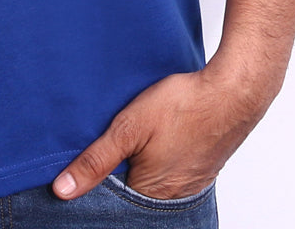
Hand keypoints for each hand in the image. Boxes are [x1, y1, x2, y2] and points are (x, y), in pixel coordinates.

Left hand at [52, 65, 273, 200]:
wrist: (231, 92)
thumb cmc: (182, 107)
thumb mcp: (128, 128)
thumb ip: (96, 160)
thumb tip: (63, 190)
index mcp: (150, 195)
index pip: (111, 202)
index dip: (95, 184)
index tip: (84, 166)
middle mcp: (172, 199)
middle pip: (131, 194)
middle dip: (117, 175)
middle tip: (110, 147)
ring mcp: (190, 185)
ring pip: (150, 182)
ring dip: (138, 165)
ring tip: (131, 141)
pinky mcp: (200, 169)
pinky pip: (170, 172)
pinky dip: (157, 159)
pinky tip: (154, 140)